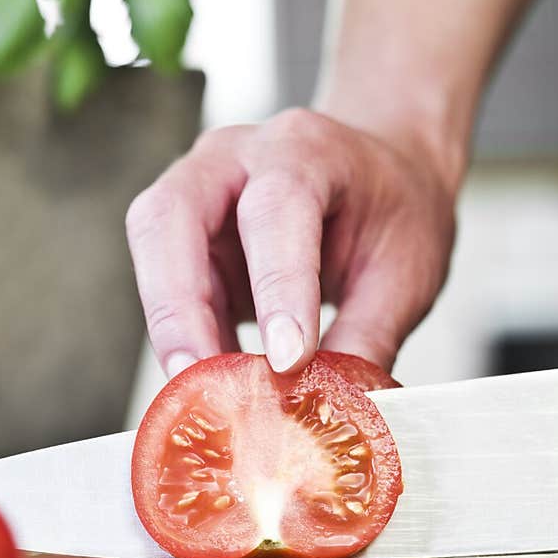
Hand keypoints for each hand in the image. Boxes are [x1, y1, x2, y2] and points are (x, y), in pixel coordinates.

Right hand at [125, 107, 459, 376]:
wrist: (386, 174)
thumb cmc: (397, 211)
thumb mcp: (405, 274)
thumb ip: (367, 338)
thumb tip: (334, 409)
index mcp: (307, 148)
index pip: (277, 208)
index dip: (277, 285)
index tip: (288, 362)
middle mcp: (237, 156)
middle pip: (172, 213)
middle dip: (178, 304)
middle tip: (199, 379)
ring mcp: (198, 188)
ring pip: (152, 246)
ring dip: (172, 326)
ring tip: (205, 394)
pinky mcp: (184, 234)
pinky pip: (165, 285)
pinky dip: (183, 336)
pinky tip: (213, 380)